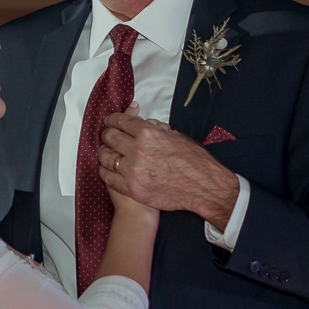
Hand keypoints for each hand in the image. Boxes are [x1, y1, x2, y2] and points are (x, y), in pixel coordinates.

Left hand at [98, 109, 239, 228]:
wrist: (203, 188)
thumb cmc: (195, 162)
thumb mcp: (177, 136)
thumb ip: (156, 129)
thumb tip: (144, 123)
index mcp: (148, 133)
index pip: (120, 121)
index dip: (112, 119)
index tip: (110, 121)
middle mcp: (137, 150)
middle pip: (110, 137)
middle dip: (107, 134)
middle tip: (108, 136)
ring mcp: (132, 171)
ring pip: (105, 157)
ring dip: (104, 153)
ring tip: (107, 152)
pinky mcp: (131, 188)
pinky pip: (108, 177)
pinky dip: (105, 171)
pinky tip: (108, 169)